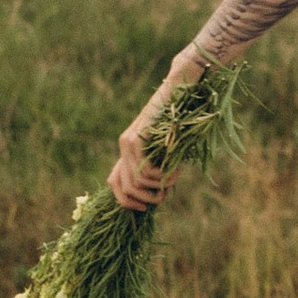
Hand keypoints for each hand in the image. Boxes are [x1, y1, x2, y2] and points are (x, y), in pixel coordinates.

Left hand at [109, 48, 203, 211]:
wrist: (183, 88)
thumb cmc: (183, 117)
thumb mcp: (169, 147)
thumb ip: (160, 165)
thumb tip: (156, 194)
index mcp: (129, 149)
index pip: (114, 185)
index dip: (127, 202)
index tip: (146, 208)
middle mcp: (124, 147)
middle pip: (124, 189)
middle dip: (144, 200)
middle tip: (163, 196)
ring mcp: (128, 142)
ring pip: (136, 183)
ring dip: (158, 188)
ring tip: (174, 179)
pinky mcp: (138, 138)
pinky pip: (146, 171)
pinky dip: (164, 177)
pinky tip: (176, 169)